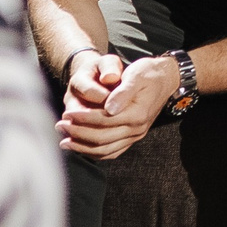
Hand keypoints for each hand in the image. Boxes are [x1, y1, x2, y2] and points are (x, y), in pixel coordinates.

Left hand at [56, 52, 173, 158]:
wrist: (166, 79)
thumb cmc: (148, 73)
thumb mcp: (136, 74)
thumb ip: (122, 92)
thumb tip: (108, 108)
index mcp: (136, 114)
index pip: (103, 120)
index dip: (83, 118)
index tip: (66, 114)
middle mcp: (137, 129)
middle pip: (102, 138)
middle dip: (78, 134)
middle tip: (59, 126)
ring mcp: (136, 135)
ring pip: (106, 150)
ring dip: (83, 147)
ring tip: (64, 142)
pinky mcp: (133, 137)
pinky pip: (112, 152)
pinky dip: (95, 153)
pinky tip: (81, 148)